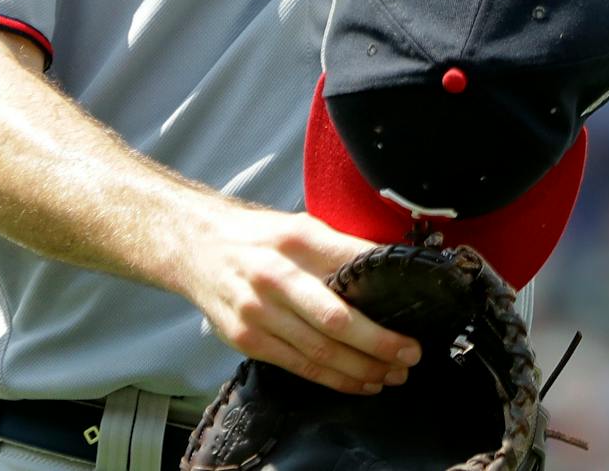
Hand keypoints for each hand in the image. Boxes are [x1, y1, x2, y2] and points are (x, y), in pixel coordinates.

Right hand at [174, 204, 422, 393]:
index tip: (412, 313)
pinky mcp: (246, 340)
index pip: (352, 268)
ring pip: (319, 352)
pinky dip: (333, 379)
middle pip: (336, 320)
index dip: (386, 291)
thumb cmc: (258, 237)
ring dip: (361, 369)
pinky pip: (298, 367)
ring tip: (392, 375)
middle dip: (379, 344)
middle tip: (410, 355)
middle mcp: (275, 277)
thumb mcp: (302, 227)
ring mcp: (257, 312)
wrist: (196, 247)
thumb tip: (391, 265)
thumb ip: (341, 248)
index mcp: (296, 240)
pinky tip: (358, 383)